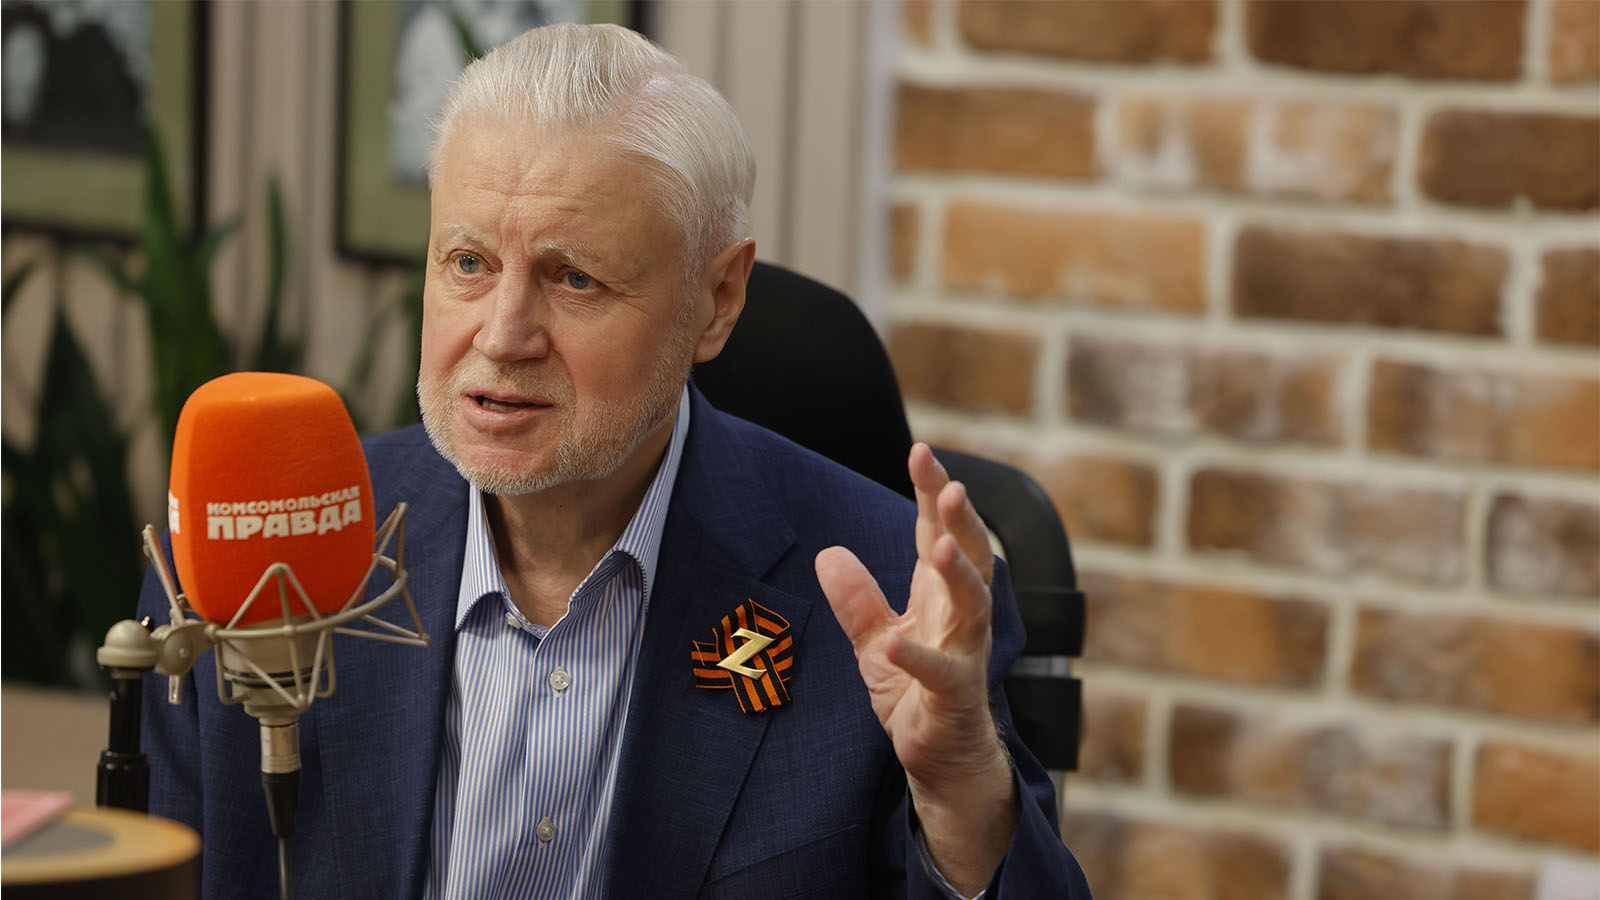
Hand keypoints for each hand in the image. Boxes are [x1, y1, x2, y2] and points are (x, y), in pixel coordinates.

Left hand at [816, 443, 1017, 892]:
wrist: (943, 759)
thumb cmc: (916, 693)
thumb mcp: (875, 640)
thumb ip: (856, 599)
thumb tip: (827, 553)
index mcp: (940, 596)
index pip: (938, 533)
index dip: (932, 494)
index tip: (920, 451)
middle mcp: (961, 618)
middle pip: (968, 557)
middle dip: (959, 519)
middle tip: (949, 484)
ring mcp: (964, 655)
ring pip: (972, 606)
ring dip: (957, 574)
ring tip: (938, 545)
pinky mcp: (954, 698)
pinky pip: (941, 674)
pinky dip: (917, 658)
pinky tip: (892, 643)